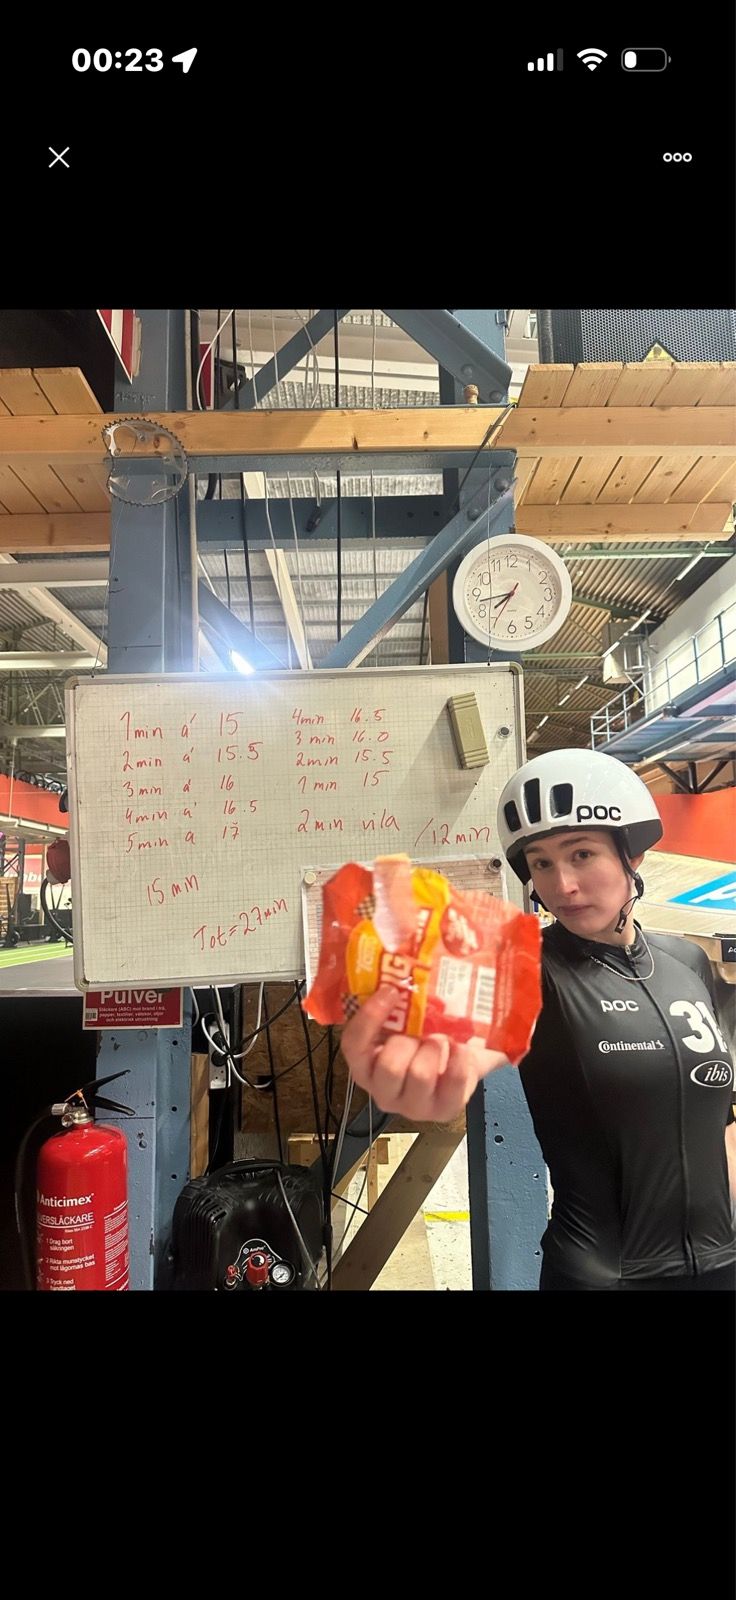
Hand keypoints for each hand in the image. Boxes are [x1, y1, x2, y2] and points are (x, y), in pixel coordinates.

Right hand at [340, 986, 508, 1121]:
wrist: (465, 1053)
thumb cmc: (428, 1033)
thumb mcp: (405, 1019)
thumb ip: (392, 1000)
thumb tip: (395, 955)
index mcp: (365, 1065)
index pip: (352, 1045)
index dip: (369, 1018)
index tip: (390, 991)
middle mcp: (383, 1090)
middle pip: (388, 1066)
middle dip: (409, 1040)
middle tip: (422, 1027)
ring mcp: (412, 1105)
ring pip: (419, 1075)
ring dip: (434, 1049)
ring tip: (441, 1038)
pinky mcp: (443, 1111)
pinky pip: (452, 1082)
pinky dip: (460, 1059)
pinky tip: (461, 1047)